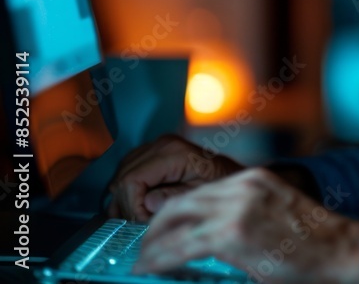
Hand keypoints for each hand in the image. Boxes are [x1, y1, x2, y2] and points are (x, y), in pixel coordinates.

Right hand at [107, 134, 243, 220]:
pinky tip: (135, 204)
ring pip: (122, 173)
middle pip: (124, 177)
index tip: (142, 220)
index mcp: (173, 152)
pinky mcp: (154, 150)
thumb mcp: (199, 194)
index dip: (132, 205)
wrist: (229, 170)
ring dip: (125, 197)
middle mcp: (161, 144)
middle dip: (128, 204)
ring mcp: (156, 145)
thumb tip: (147, 205)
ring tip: (138, 215)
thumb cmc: (220, 181)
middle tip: (140, 222)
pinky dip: (128, 188)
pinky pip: (129, 169)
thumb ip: (172, 199)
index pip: (133, 180)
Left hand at [132, 167, 358, 283]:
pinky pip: (182, 245)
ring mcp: (236, 207)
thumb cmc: (317, 242)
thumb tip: (213, 241)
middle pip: (180, 202)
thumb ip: (245, 217)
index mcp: (253, 180)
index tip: (162, 232)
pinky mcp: (233, 233)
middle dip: (155, 227)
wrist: (342, 249)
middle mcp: (242, 186)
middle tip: (145, 249)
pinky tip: (149, 268)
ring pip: (175, 220)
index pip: (199, 192)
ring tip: (144, 262)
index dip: (174, 214)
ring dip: (152, 243)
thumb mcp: (277, 214)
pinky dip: (159, 257)